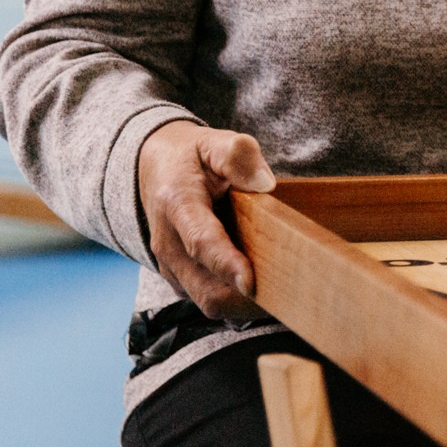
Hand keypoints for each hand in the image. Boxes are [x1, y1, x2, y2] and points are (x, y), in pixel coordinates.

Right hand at [137, 121, 276, 318]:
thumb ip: (237, 155)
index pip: (201, 242)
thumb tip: (265, 183)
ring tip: (283, 289)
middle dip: (245, 297)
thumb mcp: (213, 143)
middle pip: (206, 286)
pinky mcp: (178, 278)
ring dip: (244, 303)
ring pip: (208, 301)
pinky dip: (236, 301)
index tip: (251, 282)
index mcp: (176, 203)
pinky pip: (207, 300)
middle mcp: (167, 242)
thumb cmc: (191, 158)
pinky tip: (263, 285)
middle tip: (291, 290)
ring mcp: (170, 265)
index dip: (226, 264)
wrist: (155, 171)